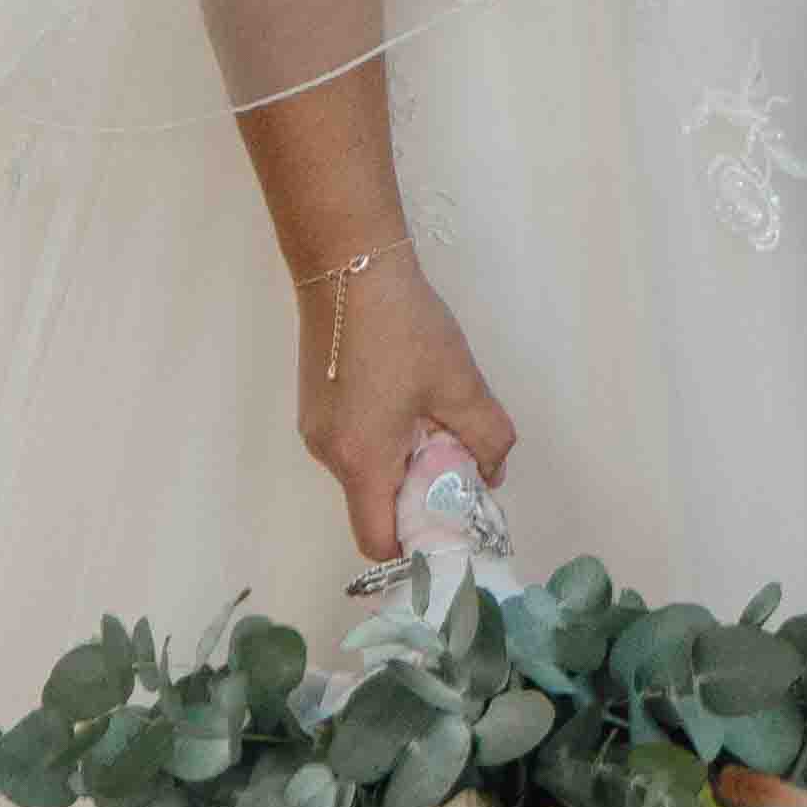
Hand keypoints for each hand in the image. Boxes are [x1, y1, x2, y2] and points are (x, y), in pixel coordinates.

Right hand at [298, 247, 517, 563]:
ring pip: (366, 472)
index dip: (416, 545)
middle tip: (455, 458)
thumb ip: (487, 437)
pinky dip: (383, 439)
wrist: (347, 262)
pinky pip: (354, 444)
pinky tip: (405, 397)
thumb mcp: (460, 382)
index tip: (451, 522)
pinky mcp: (317, 405)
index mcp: (362, 460)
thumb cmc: (404, 327)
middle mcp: (330, 455)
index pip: (379, 542)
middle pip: (374, 506)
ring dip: (403, 461)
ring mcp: (317, 429)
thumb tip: (489, 474)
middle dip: (418, 495)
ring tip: (431, 416)